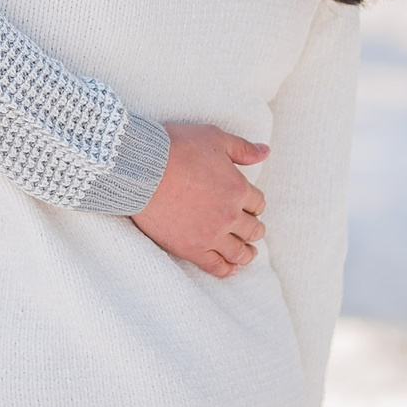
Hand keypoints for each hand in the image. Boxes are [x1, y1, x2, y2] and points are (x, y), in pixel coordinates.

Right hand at [132, 123, 267, 277]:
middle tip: (250, 229)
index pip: (258, 203)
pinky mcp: (190, 248)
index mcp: (238, 188)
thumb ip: (242, 148)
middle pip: (253, 229)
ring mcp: (211, 235)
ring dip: (247, 253)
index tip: (247, 205)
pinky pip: (216, 266)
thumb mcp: (214, 138)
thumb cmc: (176, 147)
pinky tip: (230, 267)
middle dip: (253, 228)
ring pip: (239, 252)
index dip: (254, 204)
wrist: (140, 168)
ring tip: (247, 253)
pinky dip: (227, 269)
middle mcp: (229, 215)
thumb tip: (266, 151)